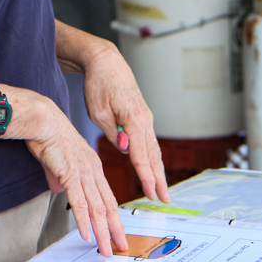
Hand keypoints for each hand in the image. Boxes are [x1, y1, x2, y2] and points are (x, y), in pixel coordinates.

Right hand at [23, 96, 127, 256]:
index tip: (118, 233)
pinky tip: (87, 234)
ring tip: (106, 248)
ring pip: (96, 207)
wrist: (44, 121)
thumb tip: (59, 191)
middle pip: (108, 205)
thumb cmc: (50, 137)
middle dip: (115, 229)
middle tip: (121, 247)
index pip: (107, 197)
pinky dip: (83, 220)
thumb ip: (60, 178)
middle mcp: (93, 170)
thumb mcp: (59, 162)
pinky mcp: (70, 174)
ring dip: (102, 231)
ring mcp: (83, 173)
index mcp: (93, 166)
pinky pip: (79, 202)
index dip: (114, 217)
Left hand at [83, 42, 169, 205]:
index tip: (150, 193)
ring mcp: (146, 117)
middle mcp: (144, 118)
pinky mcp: (142, 116)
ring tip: (161, 189)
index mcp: (133, 118)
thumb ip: (112, 132)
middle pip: (153, 154)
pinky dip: (152, 156)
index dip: (146, 176)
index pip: (141, 154)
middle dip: (159, 178)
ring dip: (158, 170)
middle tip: (164, 199)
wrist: (106, 62)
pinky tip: (154, 168)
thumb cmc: (99, 84)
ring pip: (154, 148)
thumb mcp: (98, 110)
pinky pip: (149, 140)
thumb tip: (126, 149)